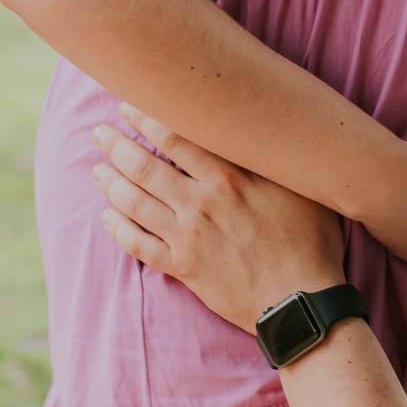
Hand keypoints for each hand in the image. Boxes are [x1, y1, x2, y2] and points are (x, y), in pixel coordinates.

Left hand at [91, 105, 344, 332]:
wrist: (300, 302)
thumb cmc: (310, 242)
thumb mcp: (302, 189)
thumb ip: (272, 160)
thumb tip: (260, 129)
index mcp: (229, 178)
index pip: (178, 137)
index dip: (149, 118)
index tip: (130, 104)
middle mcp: (201, 203)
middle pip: (147, 166)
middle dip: (118, 145)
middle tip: (99, 133)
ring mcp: (188, 236)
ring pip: (136, 202)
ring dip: (111, 183)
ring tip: (96, 169)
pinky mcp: (184, 268)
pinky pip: (139, 245)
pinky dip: (118, 229)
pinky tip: (107, 216)